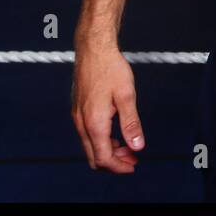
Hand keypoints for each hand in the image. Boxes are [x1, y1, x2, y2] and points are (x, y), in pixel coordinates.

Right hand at [71, 42, 144, 172]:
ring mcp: (78, 116)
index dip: (119, 167)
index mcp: (94, 122)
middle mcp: (82, 122)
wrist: (93, 48)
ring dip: (108, 151)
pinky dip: (102, 140)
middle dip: (114, 162)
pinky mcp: (78, 109)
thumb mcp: (126, 95)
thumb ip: (131, 123)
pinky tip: (116, 134)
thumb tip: (137, 146)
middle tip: (132, 159)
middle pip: (94, 157)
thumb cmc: (109, 67)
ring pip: (90, 146)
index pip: (103, 158)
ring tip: (128, 146)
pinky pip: (88, 134)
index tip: (133, 166)